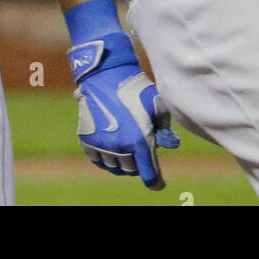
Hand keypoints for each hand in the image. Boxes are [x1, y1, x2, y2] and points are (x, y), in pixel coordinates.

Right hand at [69, 32, 179, 188]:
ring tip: (127, 153)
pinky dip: (105, 160)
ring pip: (114, 166)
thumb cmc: (136, 87)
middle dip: (139, 166)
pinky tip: (111, 153)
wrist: (106, 74)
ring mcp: (102, 144)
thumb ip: (164, 128)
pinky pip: (97, 160)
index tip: (158, 184)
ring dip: (122, 163)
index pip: (149, 174)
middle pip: (131, 170)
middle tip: (142, 157)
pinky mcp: (87, 139)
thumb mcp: (157, 105)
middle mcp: (120, 147)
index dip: (155, 181)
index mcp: (140, 141)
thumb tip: (171, 145)